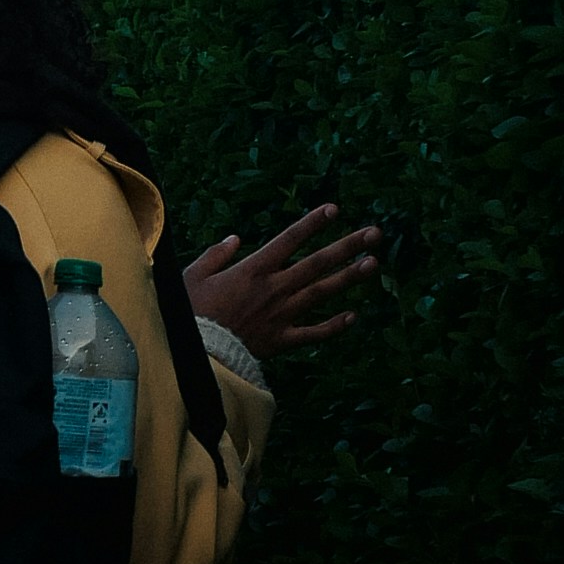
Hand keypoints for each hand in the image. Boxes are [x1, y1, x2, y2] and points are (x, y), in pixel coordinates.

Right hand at [182, 201, 377, 362]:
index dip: (312, 223)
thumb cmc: (189, 313)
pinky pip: (313, 333)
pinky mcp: (280, 340)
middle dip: (347, 246)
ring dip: (348, 278)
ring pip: (321, 293)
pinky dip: (333, 326)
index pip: (289, 239)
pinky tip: (353, 317)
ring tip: (373, 264)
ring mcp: (280, 315)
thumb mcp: (193, 276)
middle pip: (317, 263)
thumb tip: (236, 239)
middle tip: (374, 233)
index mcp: (252, 269)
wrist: (193, 353)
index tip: (334, 210)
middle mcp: (273, 288)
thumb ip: (216, 255)